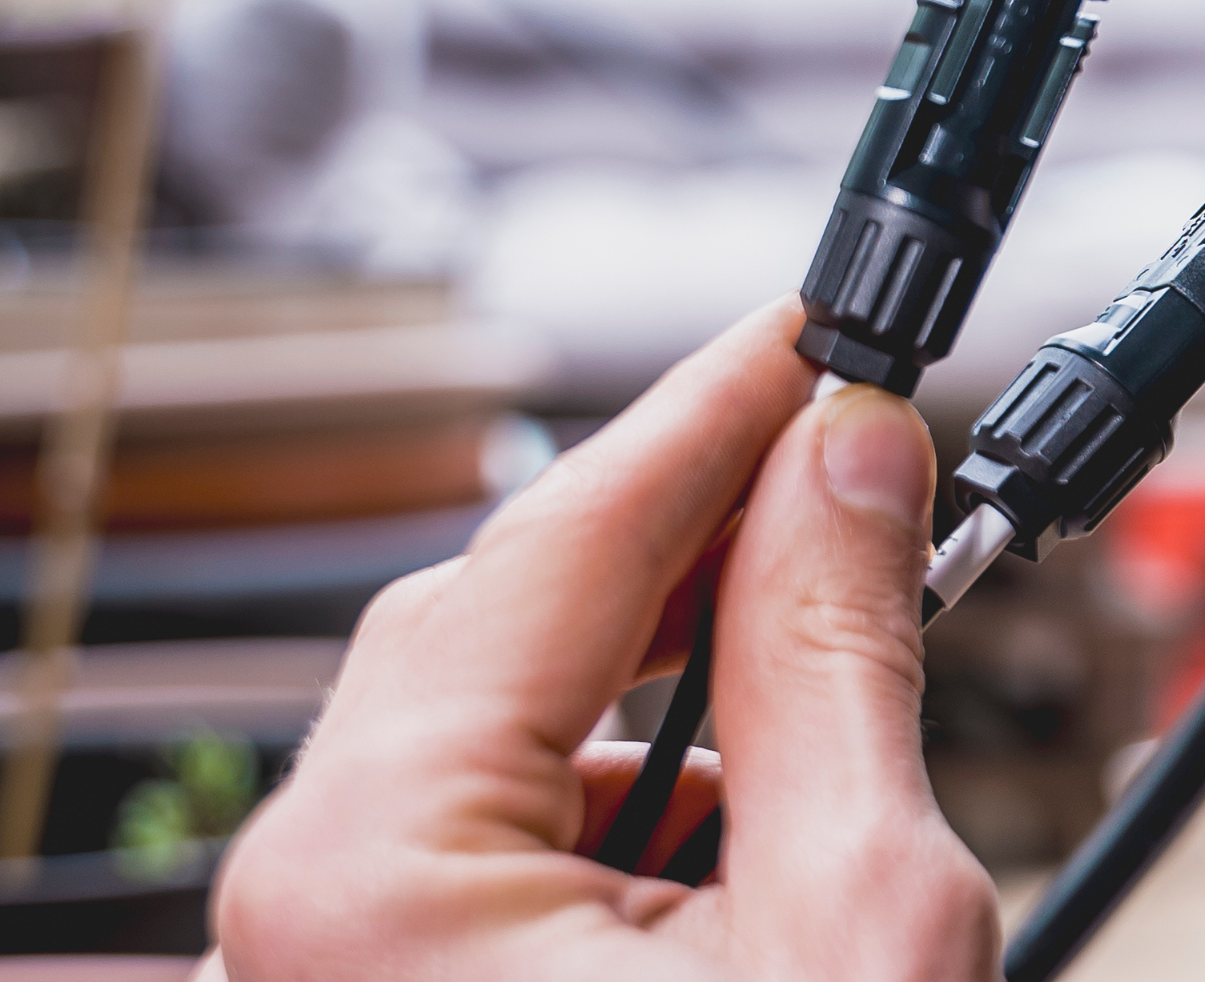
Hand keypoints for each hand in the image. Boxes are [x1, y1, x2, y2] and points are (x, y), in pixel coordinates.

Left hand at [203, 299, 996, 981]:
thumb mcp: (854, 909)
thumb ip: (834, 656)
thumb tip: (847, 457)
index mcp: (373, 879)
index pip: (556, 550)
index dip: (711, 415)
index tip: (814, 333)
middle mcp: (304, 919)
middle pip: (500, 622)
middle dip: (690, 537)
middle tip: (847, 451)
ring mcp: (339, 968)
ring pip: (500, 731)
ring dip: (671, 675)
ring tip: (834, 642)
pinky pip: (491, 840)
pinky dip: (627, 790)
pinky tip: (756, 797)